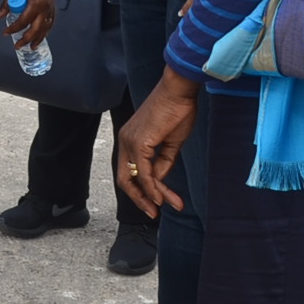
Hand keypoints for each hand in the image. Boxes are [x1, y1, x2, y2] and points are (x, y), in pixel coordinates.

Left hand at [3, 0, 55, 46]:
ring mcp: (50, 7)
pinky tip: (43, 34)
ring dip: (39, 38)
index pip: (23, 22)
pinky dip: (46, 29)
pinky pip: (51, 21)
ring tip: (32, 46)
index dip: (13, 29)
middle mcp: (44, 7)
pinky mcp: (52, 5)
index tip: (6, 32)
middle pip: (36, 29)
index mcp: (35, 3)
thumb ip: (6, 5)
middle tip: (19, 45)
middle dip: (27, 39)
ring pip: (46, 27)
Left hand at [117, 69, 199, 217]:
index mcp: (129, 140)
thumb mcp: (170, 143)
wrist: (179, 91)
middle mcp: (124, 142)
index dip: (141, 189)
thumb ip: (163, 162)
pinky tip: (162, 198)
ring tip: (167, 207)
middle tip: (153, 213)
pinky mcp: (139, 143)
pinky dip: (152, 188)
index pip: (130, 171)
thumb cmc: (177, 111)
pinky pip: (144, 173)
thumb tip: (159, 181)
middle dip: (139, 199)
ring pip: (136, 179)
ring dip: (153, 196)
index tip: (156, 202)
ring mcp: (129, 142)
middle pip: (125, 179)